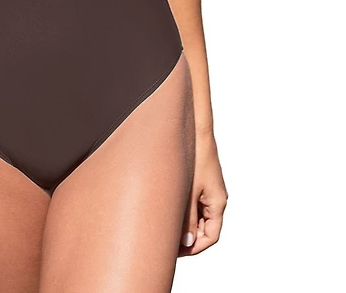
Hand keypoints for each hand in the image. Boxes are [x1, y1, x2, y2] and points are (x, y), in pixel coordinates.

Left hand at [179, 132, 227, 255]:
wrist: (196, 130)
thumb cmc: (195, 157)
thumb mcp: (188, 191)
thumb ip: (186, 217)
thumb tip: (185, 242)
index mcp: (218, 203)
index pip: (210, 237)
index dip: (194, 247)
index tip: (176, 252)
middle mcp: (216, 199)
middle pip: (204, 229)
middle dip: (187, 238)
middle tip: (167, 242)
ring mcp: (208, 191)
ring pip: (198, 217)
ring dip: (184, 224)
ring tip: (164, 227)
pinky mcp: (200, 183)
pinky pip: (194, 204)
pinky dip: (183, 212)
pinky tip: (167, 210)